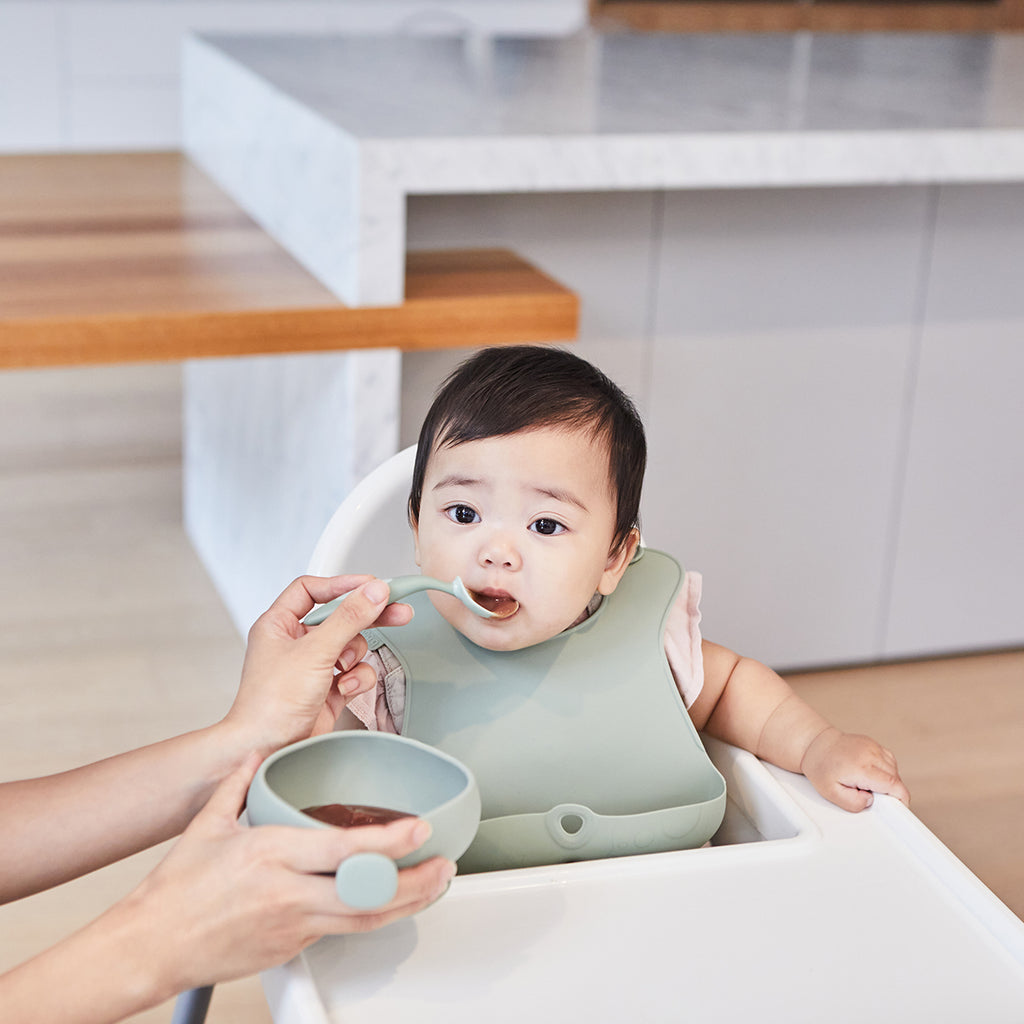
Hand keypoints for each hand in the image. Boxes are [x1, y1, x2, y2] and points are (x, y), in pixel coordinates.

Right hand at [119, 754, 454, 1001]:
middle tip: (446, 863)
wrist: (151, 944)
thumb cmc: (177, 888)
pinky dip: (372, 915)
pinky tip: (390, 901)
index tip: (419, 829)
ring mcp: (293, 926)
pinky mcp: (292, 948)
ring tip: (435, 883)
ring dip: (407, 903)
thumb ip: (241, 781)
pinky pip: (341, 931)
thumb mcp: (209, 823)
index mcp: (272, 854)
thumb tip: (260, 751)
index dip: (389, 842)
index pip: (344, 850)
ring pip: (363, 920)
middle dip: (415, 881)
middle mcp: (288, 893)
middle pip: (367, 894)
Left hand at [224, 575, 413, 756]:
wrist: (267, 750)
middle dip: (368, 617)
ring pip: (351, 647)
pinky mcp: (328, 690)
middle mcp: (294, 643)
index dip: (341, 584)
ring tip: (344, 669)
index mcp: (279, 625)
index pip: (312, 590)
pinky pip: (355, 674)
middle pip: (340, 617)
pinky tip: (345, 690)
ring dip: (355, 658)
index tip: (371, 585)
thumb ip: (349, 618)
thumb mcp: (315, 651)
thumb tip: (374, 591)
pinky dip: (356, 681)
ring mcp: (312, 667)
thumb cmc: (270, 704)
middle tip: (397, 611)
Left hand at [801, 727, 910, 810]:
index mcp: (861, 768)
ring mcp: (873, 746)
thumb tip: (869, 801)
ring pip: (894, 769)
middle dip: (890, 792)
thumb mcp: (830, 793)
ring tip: (866, 782)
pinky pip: (889, 760)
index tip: (899, 808)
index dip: (901, 799)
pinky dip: (885, 770)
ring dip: (888, 780)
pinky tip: (871, 773)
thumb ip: (852, 803)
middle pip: (896, 779)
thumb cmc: (820, 767)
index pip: (894, 785)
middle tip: (870, 794)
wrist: (815, 744)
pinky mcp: (873, 743)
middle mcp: (870, 755)